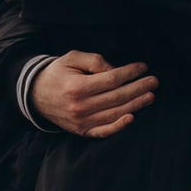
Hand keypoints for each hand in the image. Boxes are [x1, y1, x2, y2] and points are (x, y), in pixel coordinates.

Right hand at [32, 51, 157, 139]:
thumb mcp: (71, 58)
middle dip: (138, 88)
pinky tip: (132, 117)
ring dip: (136, 105)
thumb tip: (116, 70)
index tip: (143, 67)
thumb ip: (94, 61)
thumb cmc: (57, 73)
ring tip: (150, 96)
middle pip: (117, 97)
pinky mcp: (82, 130)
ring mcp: (81, 121)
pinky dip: (119, 126)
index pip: (111, 79)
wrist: (35, 95)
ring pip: (115, 113)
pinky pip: (104, 131)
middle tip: (154, 82)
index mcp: (77, 86)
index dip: (130, 73)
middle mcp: (79, 105)